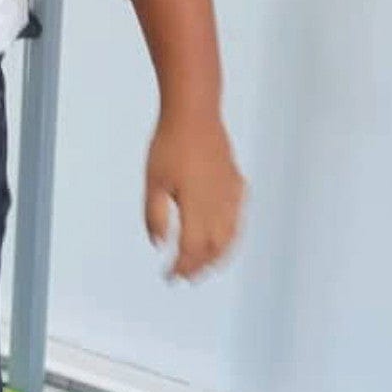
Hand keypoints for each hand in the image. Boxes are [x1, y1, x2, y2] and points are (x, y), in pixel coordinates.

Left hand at [145, 113, 244, 280]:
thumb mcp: (153, 183)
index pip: (191, 249)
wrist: (194, 114)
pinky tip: (221, 238)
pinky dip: (230, 236)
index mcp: (197, 206)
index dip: (182, 267)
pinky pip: (237, 219)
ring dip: (217, 257)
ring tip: (203, 267)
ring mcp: (231, 195)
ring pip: (230, 237)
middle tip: (186, 277)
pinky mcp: (236, 184)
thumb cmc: (169, 146)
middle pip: (214, 249)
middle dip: (200, 267)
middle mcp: (219, 205)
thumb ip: (155, 216)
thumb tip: (159, 245)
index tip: (170, 277)